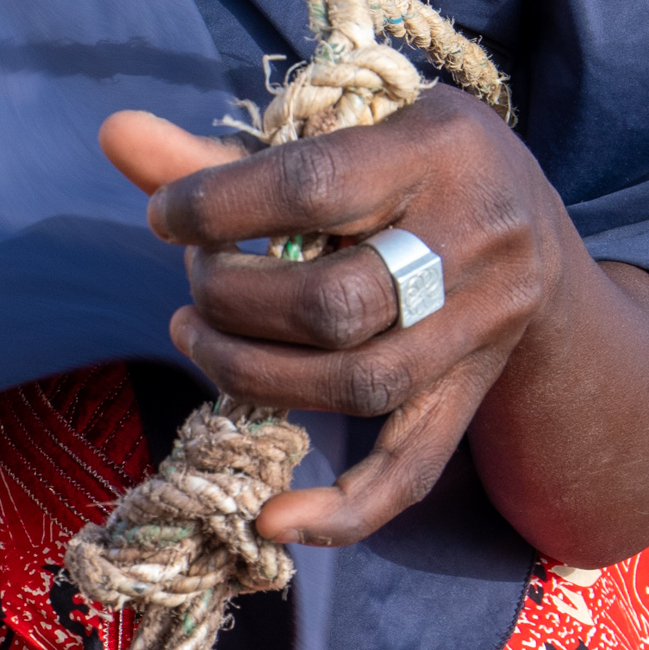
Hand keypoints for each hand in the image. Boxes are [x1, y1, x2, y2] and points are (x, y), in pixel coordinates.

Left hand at [99, 94, 648, 560]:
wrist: (534, 222)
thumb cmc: (408, 162)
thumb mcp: (341, 129)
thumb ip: (226, 150)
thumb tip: (114, 135)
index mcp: (440, 147)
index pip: (313, 186)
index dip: (219, 206)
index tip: (163, 217)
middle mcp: (477, 239)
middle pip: (335, 302)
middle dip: (236, 300)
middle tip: (195, 283)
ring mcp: (482, 327)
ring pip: (360, 384)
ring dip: (254, 375)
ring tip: (197, 339)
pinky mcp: (472, 394)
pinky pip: (411, 468)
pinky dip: (343, 511)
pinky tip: (270, 520)